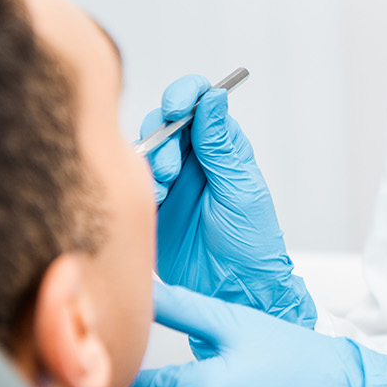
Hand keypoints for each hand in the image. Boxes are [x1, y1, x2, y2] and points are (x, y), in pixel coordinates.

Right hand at [141, 75, 314, 326]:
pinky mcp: (152, 203)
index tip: (176, 107)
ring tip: (164, 189)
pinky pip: (135, 180)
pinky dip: (139, 184)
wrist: (235, 291)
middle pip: (165, 122)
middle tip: (171, 168)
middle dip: (163, 136)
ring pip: (147, 148)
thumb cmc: (250, 243)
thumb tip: (214, 98)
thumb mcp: (239, 190)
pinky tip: (154, 201)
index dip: (185, 95)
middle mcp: (195, 158)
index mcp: (223, 147)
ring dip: (151, 161)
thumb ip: (221, 145)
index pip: (201, 103)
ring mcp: (172, 180)